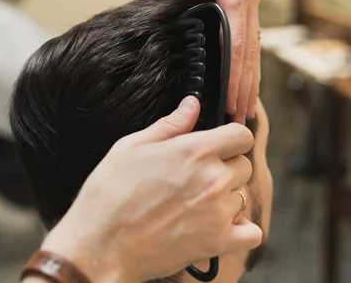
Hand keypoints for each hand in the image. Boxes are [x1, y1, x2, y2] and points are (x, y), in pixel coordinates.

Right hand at [40, 96, 261, 281]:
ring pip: (242, 196)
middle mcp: (213, 178)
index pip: (241, 135)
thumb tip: (192, 104)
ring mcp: (218, 212)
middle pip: (243, 165)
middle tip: (198, 178)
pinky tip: (221, 227)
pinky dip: (241, 231)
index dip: (232, 138)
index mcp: (195, 151)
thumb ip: (169, 125)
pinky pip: (251, 233)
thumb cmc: (109, 195)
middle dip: (226, 168)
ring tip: (197, 205)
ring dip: (227, 199)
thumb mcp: (131, 147)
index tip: (220, 145)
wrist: (99, 247)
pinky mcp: (217, 242)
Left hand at [161, 0, 261, 123]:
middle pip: (250, 49)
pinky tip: (243, 81)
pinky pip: (248, 38)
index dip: (235, 71)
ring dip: (251, 79)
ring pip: (253, 47)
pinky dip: (247, 63)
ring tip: (246, 110)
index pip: (238, 37)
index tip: (230, 99)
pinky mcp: (240, 1)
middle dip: (246, 85)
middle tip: (240, 119)